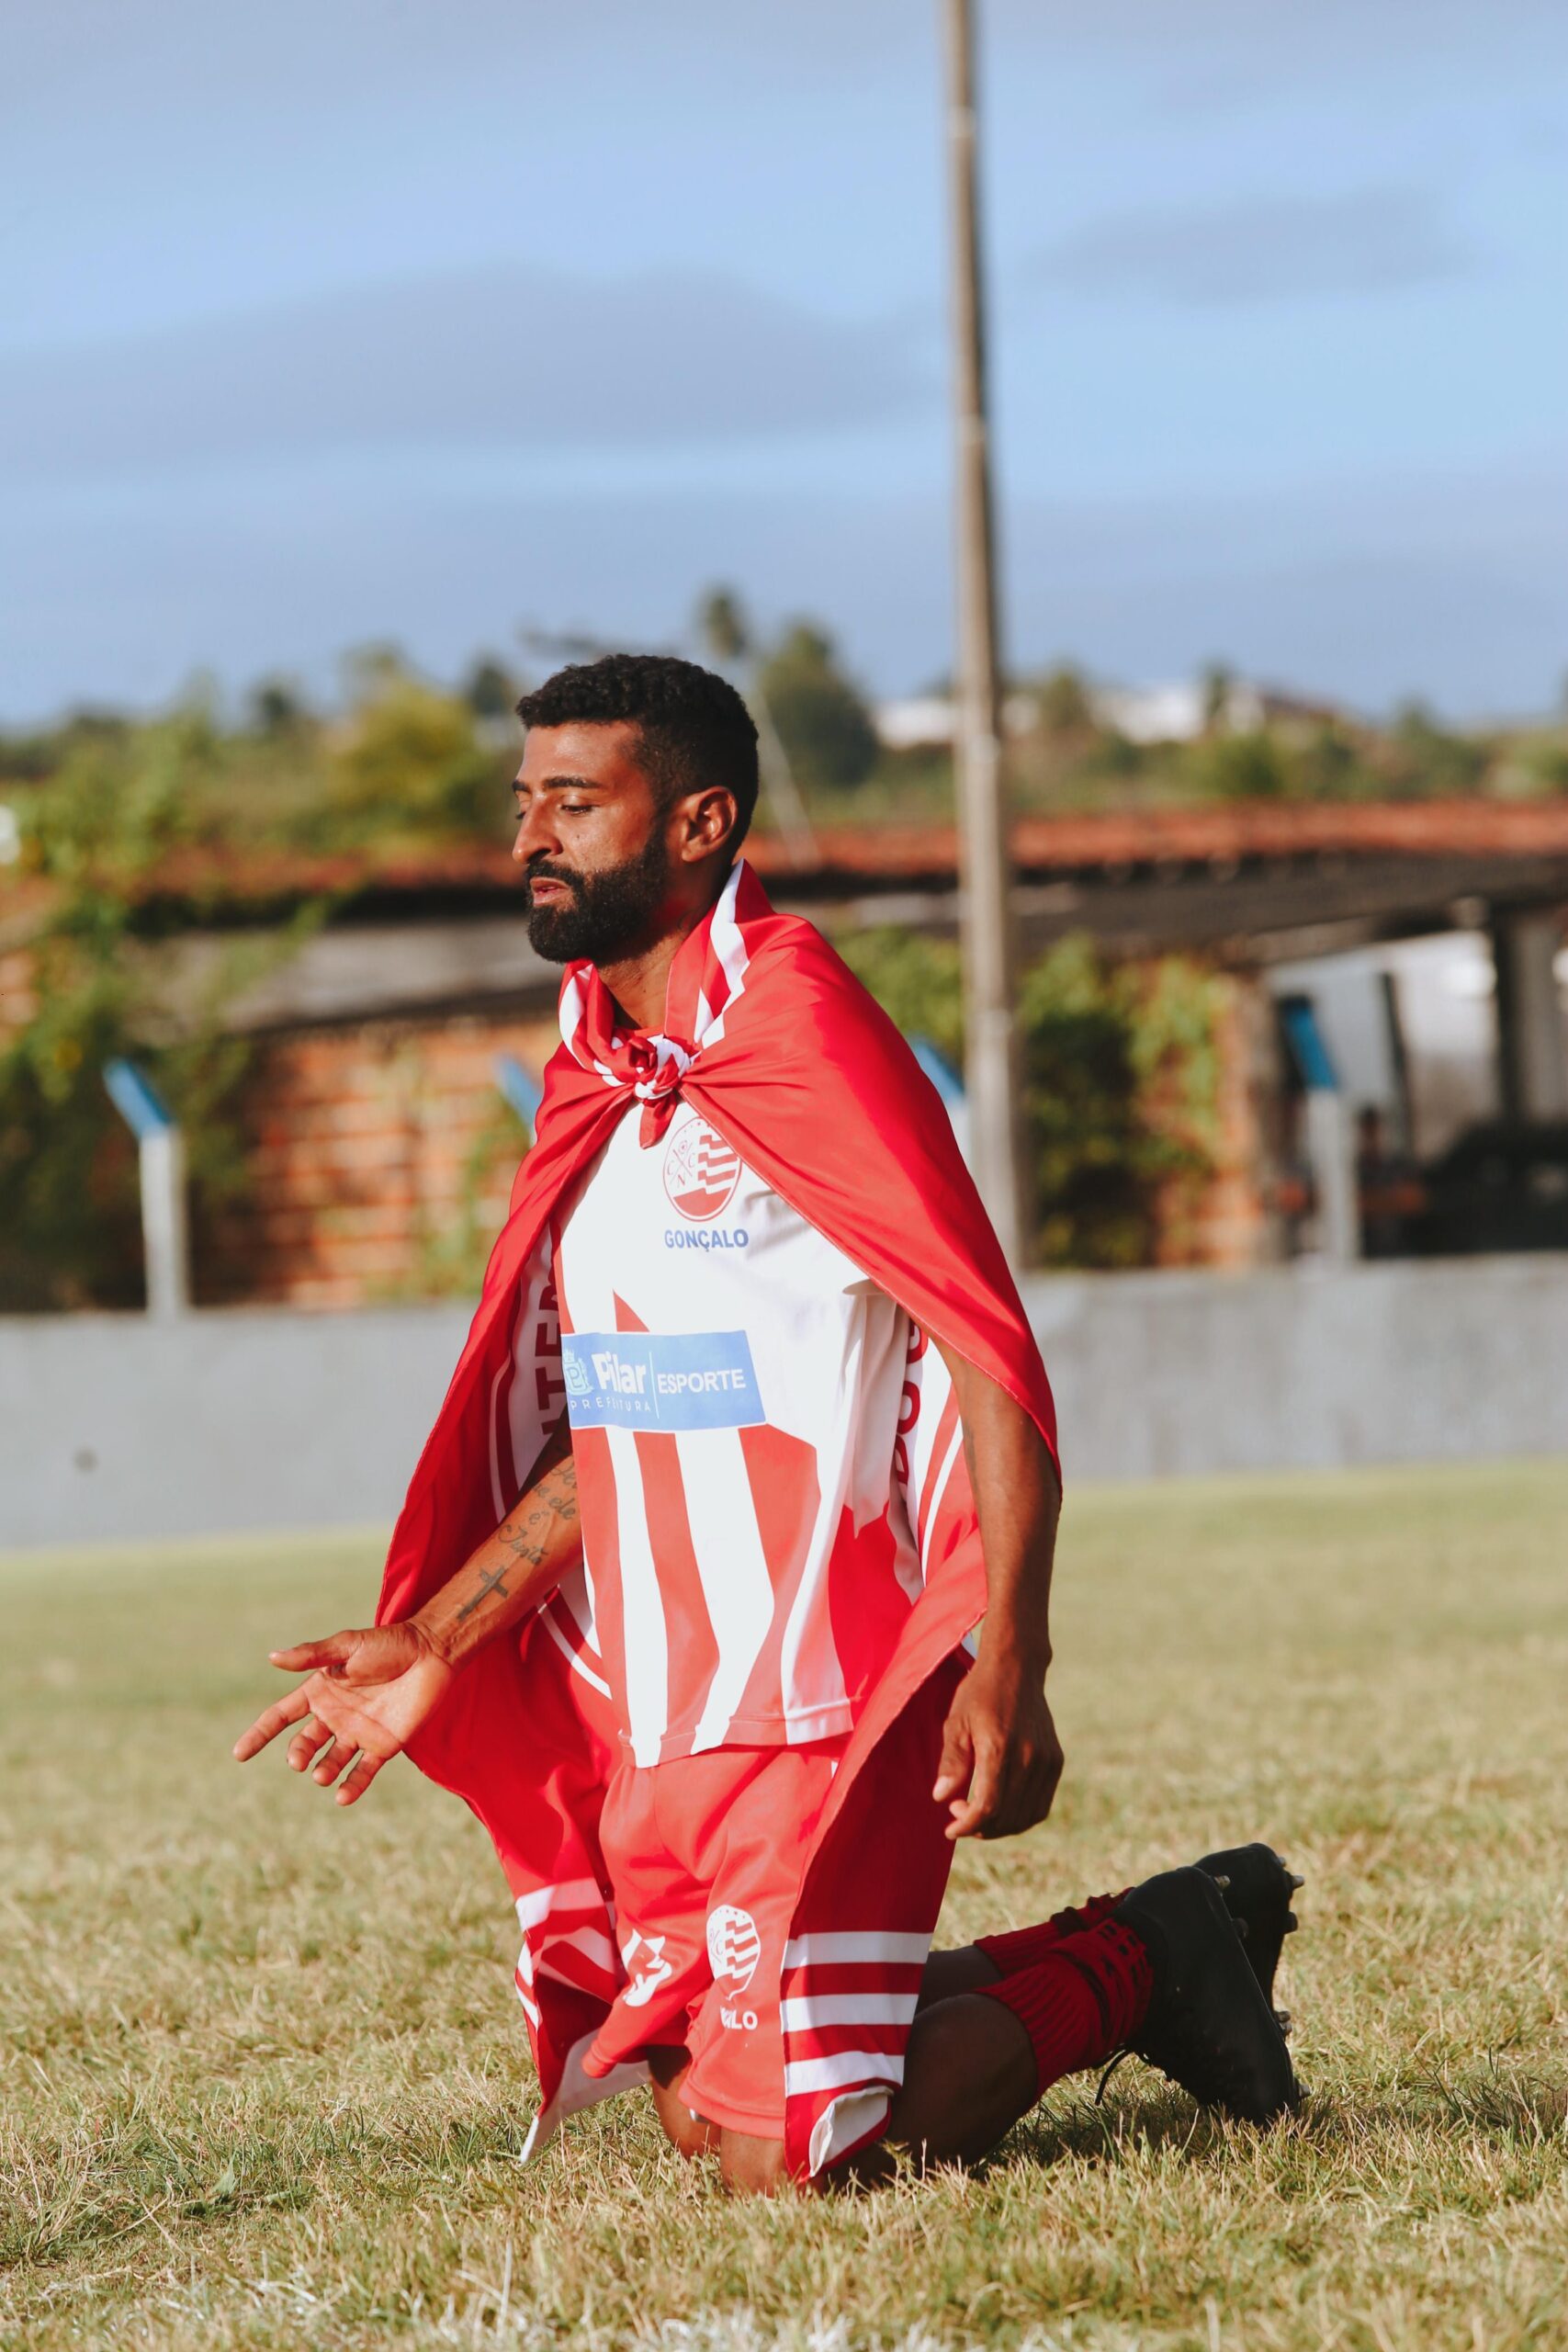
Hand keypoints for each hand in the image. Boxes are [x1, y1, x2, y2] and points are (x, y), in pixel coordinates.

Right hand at [231, 1622, 453, 1805]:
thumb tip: (272, 1657)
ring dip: (323, 1772)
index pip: (280, 1716)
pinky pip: (362, 1773)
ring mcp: (357, 1733)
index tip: (239, 1754)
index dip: (259, 1734)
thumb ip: (312, 1655)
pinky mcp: (383, 1746)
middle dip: (298, 1755)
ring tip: (322, 1776)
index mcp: (320, 1692)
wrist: (431, 1653)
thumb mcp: (347, 1646)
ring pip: (330, 1762)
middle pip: (303, 1744)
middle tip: (299, 1760)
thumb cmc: (389, 1644)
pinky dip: (352, 1787)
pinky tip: (342, 1797)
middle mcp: (334, 1716)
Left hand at [932, 1652, 1063, 1840]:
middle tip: (958, 1813)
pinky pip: (1040, 1804)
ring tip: (978, 1814)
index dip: (967, 1825)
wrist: (1016, 1668)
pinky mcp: (1056, 1761)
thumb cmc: (979, 1693)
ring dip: (1000, 1826)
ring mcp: (1046, 1761)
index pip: (988, 1807)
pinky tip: (1001, 1807)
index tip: (950, 1828)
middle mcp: (1029, 1758)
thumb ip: (951, 1763)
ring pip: (1026, 1816)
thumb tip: (941, 1798)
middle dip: (979, 1827)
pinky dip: (1020, 1816)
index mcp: (1000, 1748)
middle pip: (1006, 1817)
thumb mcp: (955, 1723)